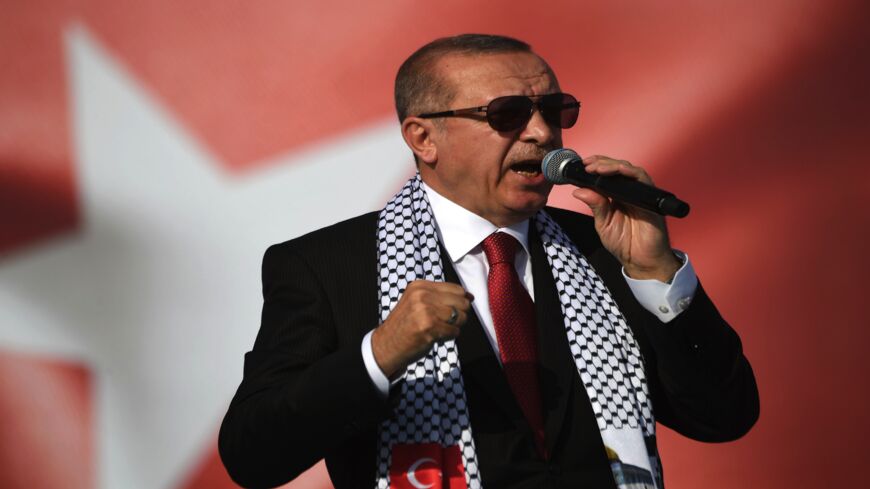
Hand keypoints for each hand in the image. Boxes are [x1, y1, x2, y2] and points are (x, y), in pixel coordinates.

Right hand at [371, 280, 472, 377]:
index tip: (460, 308)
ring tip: (442, 328)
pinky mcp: (429, 327)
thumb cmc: (404, 325)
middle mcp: (422, 295)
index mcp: (420, 286)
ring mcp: (426, 311)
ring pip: (460, 317)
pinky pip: (454, 331)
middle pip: (461, 302)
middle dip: (461, 314)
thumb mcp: (416, 302)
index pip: (456, 288)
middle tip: (449, 321)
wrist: (386, 344)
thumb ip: (440, 297)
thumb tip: (470, 297)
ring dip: (455, 326)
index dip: (462, 300)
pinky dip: (450, 336)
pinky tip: (438, 336)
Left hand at [570, 155, 680, 281]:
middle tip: (588, 165)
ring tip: (598, 168)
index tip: (582, 164)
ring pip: (630, 170)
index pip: (608, 174)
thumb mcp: (603, 224)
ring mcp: (641, 195)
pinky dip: (632, 173)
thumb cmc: (624, 243)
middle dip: (602, 163)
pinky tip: (620, 171)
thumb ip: (595, 205)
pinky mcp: (651, 200)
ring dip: (613, 166)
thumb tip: (578, 191)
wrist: (641, 261)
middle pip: (618, 168)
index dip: (596, 165)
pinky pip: (644, 181)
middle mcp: (630, 193)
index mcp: (617, 196)